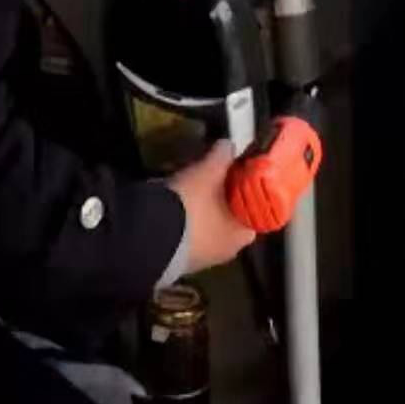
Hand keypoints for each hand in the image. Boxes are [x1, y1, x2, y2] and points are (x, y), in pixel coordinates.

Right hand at [167, 140, 255, 273]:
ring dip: (197, 204)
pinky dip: (180, 215)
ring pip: (205, 223)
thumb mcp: (209, 172)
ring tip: (185, 182)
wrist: (150, 237)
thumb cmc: (192, 205)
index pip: (254, 207)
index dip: (246, 186)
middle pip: (229, 214)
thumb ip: (223, 155)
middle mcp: (227, 250)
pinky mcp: (178, 259)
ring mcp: (202, 257)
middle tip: (208, 173)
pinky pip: (185, 231)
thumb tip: (228, 145)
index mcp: (243, 233)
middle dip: (219, 192)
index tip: (235, 171)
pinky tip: (170, 200)